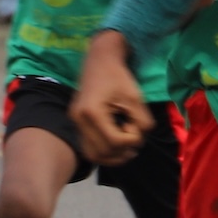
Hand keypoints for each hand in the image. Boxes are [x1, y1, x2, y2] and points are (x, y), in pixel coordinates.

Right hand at [67, 31, 152, 171]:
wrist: (99, 61)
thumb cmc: (119, 77)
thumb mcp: (136, 98)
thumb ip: (142, 121)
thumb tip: (138, 141)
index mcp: (93, 112)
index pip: (114, 142)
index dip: (131, 140)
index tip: (137, 126)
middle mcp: (79, 119)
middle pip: (102, 153)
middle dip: (122, 151)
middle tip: (134, 139)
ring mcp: (75, 122)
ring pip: (92, 155)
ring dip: (112, 156)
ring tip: (127, 147)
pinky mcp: (76, 122)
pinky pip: (88, 147)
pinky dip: (103, 150)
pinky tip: (117, 143)